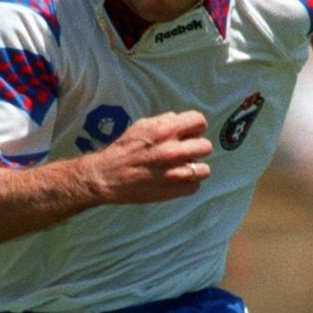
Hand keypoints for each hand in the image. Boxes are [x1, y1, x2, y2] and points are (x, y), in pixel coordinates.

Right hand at [83, 110, 213, 204]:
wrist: (106, 176)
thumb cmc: (123, 149)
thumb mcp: (141, 126)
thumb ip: (164, 122)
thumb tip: (180, 121)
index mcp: (164, 130)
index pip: (199, 121)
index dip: (196, 128)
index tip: (190, 134)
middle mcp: (172, 150)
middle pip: (206, 146)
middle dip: (197, 148)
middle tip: (186, 153)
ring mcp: (174, 173)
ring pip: (205, 170)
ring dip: (195, 169)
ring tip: (182, 169)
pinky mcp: (172, 191)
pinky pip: (195, 187)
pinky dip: (188, 184)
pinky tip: (176, 181)